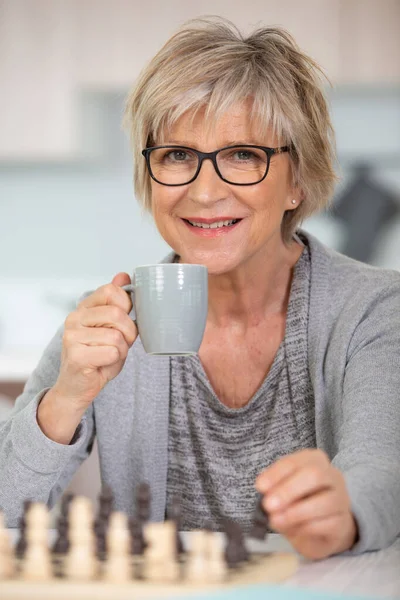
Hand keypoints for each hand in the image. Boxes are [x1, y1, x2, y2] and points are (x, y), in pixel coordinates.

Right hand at [53, 272, 137, 409]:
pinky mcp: (76, 355)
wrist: (76, 388)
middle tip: (121, 344)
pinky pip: (112, 352)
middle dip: (129, 332)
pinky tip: (102, 364)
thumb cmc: (97, 357)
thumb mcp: (111, 327)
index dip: (126, 306)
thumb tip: (124, 275)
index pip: (111, 291)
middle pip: (117, 313)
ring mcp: (72, 336)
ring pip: (117, 335)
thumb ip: (117, 303)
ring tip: (109, 355)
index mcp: (83, 308)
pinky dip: (115, 361)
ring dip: (121, 350)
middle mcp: (74, 318)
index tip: (124, 321)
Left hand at [255, 449, 357, 559]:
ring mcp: (341, 499)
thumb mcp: (283, 494)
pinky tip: (294, 530)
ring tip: (276, 520)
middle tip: (268, 505)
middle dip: (288, 490)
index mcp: (314, 460)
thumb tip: (266, 497)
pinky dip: (306, 527)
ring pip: (325, 501)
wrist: (323, 531)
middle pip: (314, 475)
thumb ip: (275, 492)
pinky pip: (328, 523)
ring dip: (296, 512)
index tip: (260, 487)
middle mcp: (332, 475)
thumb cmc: (300, 504)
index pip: (294, 462)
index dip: (276, 474)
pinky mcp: (344, 523)